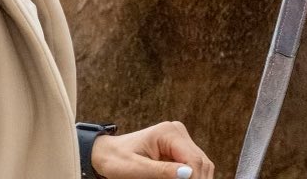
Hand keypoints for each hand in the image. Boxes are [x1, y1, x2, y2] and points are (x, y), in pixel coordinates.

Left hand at [91, 121, 213, 178]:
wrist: (106, 153)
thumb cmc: (116, 161)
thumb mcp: (135, 170)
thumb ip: (161, 171)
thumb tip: (188, 174)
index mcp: (169, 133)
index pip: (192, 159)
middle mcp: (178, 132)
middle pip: (200, 161)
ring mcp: (179, 139)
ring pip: (200, 163)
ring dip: (197, 178)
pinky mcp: (178, 147)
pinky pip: (192, 164)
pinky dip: (192, 176)